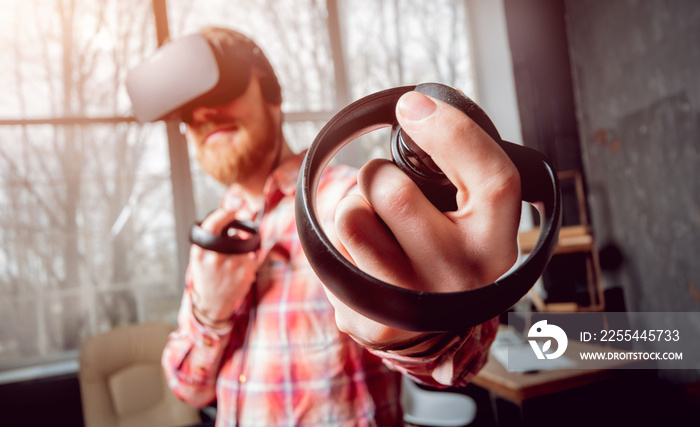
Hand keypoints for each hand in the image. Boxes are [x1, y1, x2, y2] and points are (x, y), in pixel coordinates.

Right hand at [189, 208, 257, 326]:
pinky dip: (249, 260)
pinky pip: (252, 256)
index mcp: (200, 252)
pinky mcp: (245, 272)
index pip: (212, 224)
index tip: (233, 207)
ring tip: (233, 264)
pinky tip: (239, 271)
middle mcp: (214, 257)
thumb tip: (231, 213)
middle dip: (238, 230)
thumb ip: (211, 239)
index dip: (225, 212)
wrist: (212, 305)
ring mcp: (231, 265)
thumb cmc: (207, 277)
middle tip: (238, 234)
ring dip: (242, 249)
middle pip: (233, 234)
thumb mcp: (199, 258)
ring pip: (244, 245)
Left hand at [331, 90, 521, 347]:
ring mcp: (415, 303)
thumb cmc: (454, 255)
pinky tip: (366, 259)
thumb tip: (415, 106)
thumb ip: (465, 165)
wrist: (438, 332)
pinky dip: (341, 244)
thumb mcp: (480, 215)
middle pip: (392, 190)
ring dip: (354, 208)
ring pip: (350, 216)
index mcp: (497, 241)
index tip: (413, 105)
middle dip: (377, 174)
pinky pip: (331, 251)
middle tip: (388, 188)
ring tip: (376, 225)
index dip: (449, 129)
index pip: (492, 176)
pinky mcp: (372, 318)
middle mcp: (462, 275)